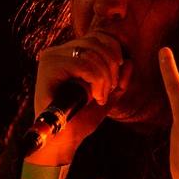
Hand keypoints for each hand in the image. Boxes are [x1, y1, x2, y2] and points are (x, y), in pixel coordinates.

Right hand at [30, 31, 132, 163]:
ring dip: (105, 77)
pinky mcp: (48, 68)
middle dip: (112, 67)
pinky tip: (95, 97)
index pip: (99, 38)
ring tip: (102, 96)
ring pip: (91, 53)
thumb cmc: (81, 119)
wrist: (63, 140)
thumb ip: (120, 80)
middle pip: (97, 42)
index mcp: (71, 53)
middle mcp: (59, 51)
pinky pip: (83, 65)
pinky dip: (96, 80)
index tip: (117, 78)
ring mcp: (52, 58)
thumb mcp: (107, 96)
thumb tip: (129, 61)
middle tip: (110, 90)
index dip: (115, 53)